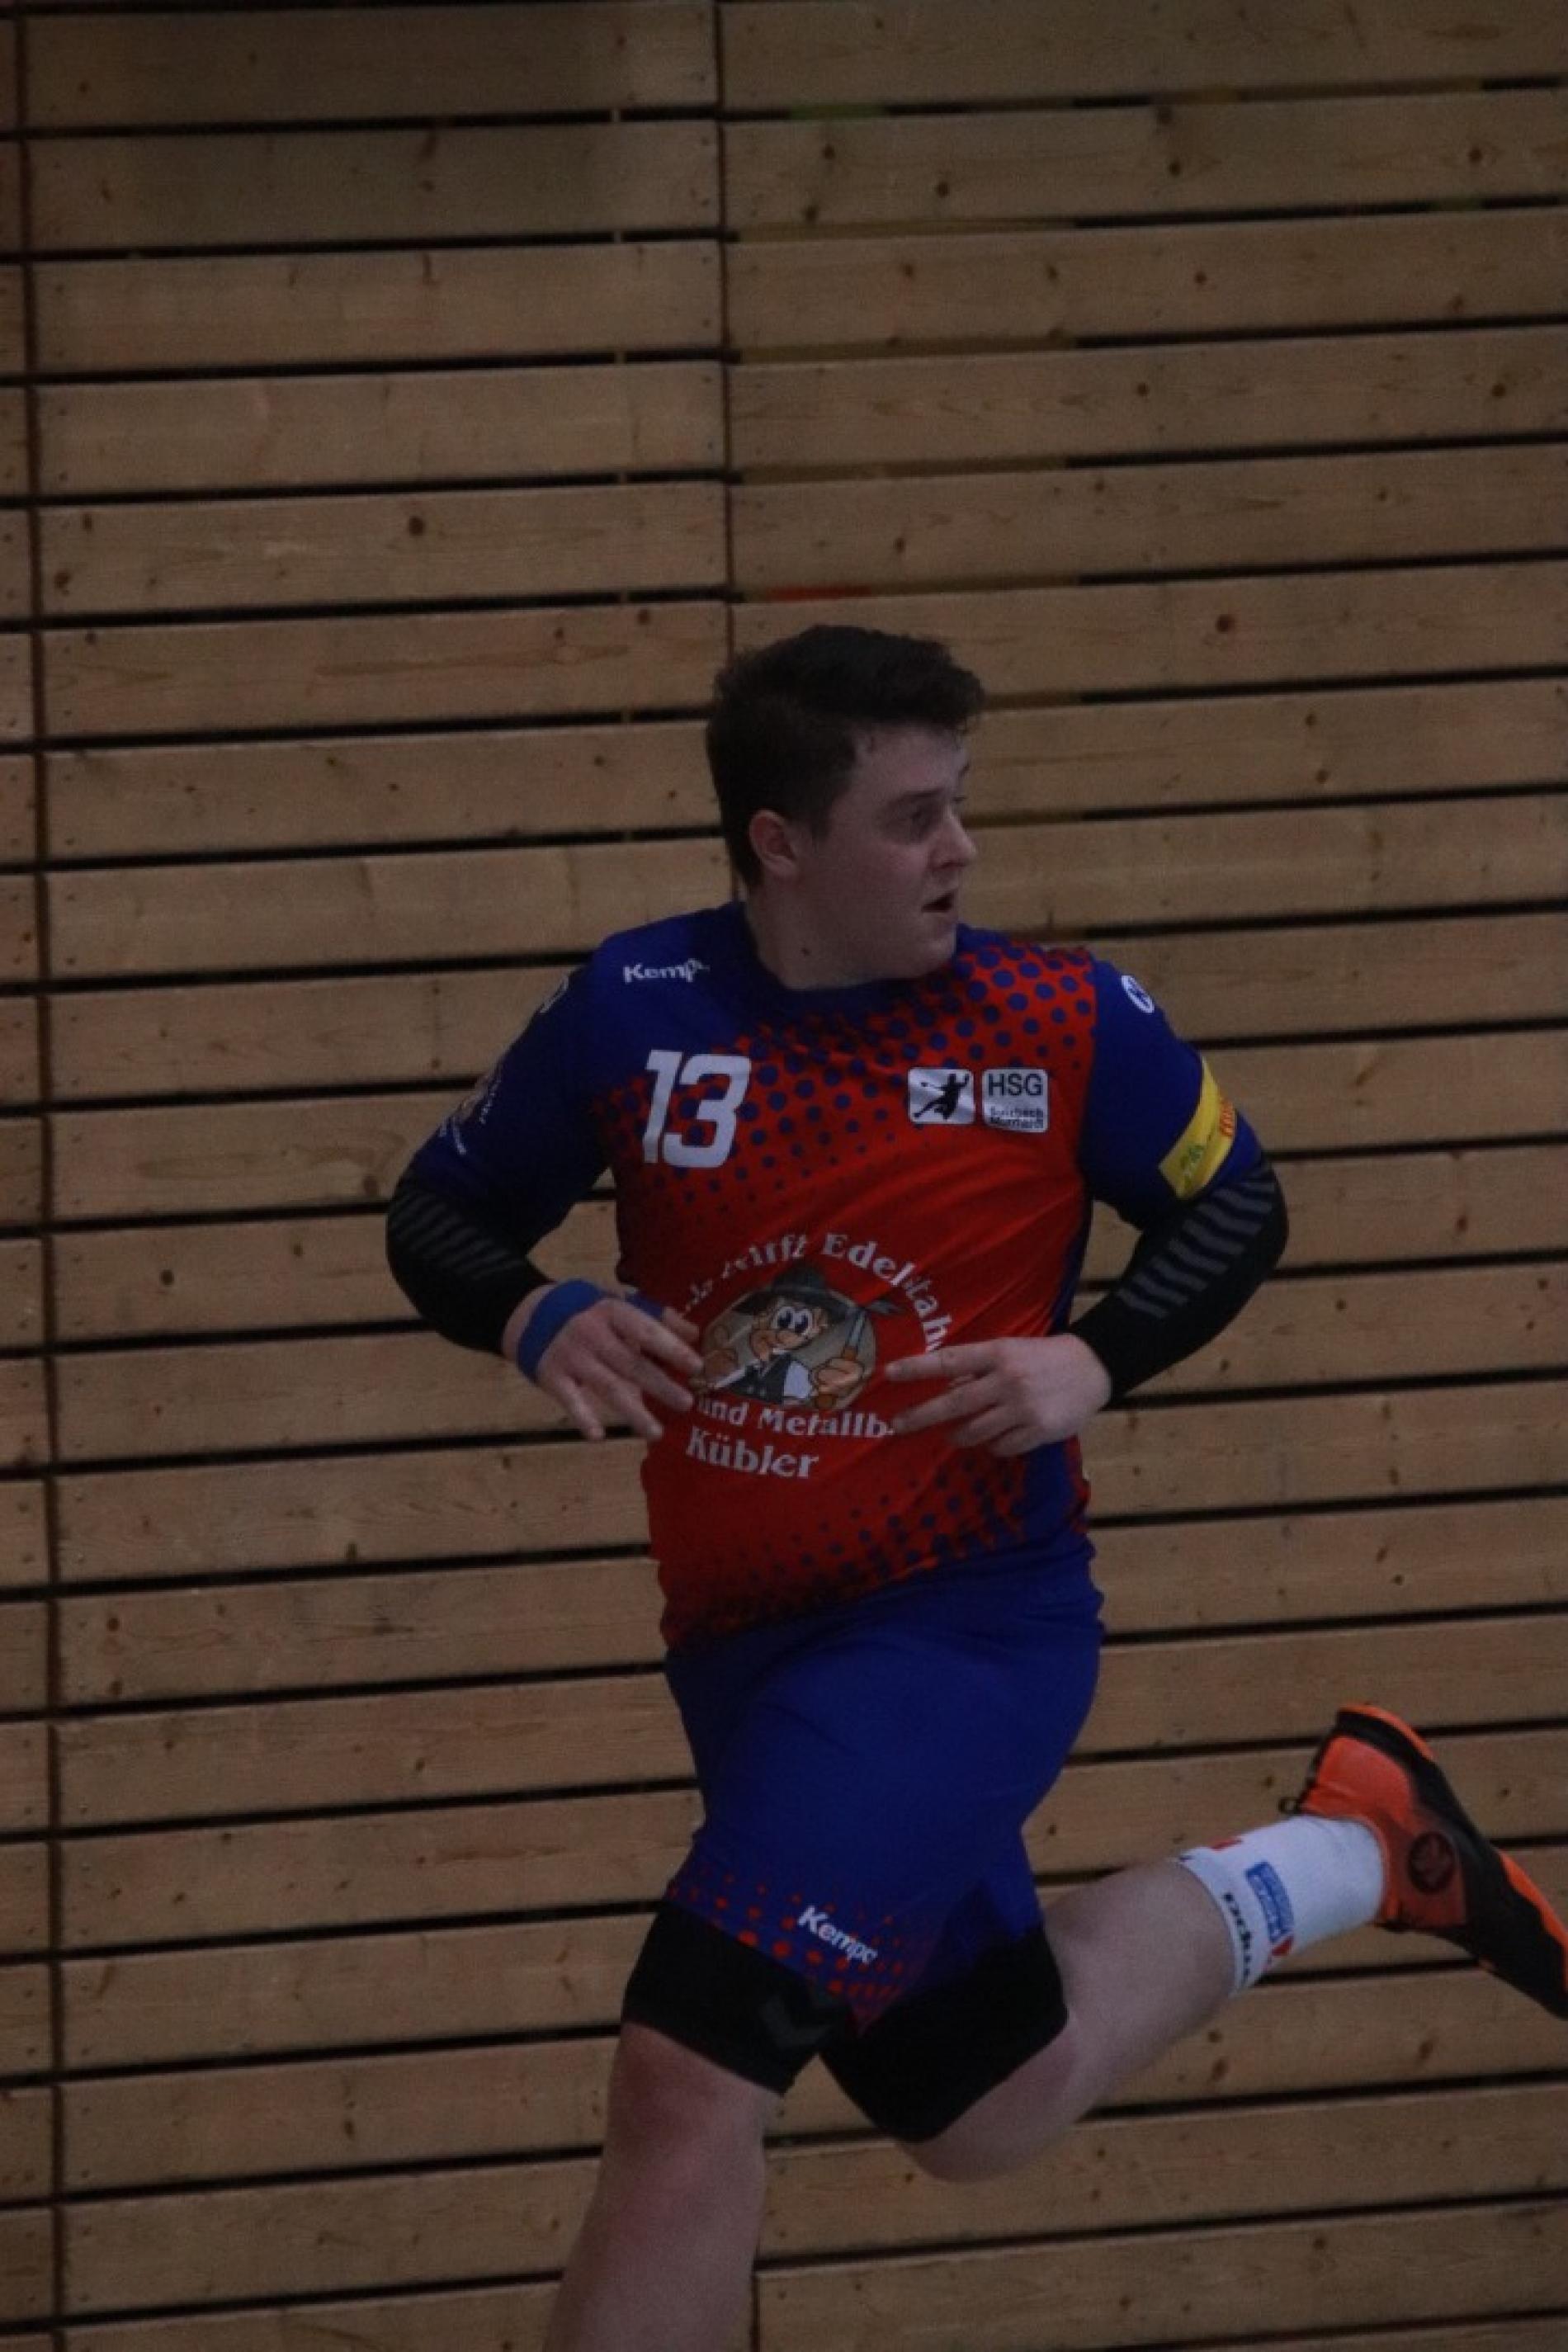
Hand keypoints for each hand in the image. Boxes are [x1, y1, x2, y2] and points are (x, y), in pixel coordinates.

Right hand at [507, 1287, 703, 1443]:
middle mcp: (592, 1333)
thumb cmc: (586, 1309)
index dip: (671, 1348)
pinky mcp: (551, 1376)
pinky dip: (583, 1418)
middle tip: (686, 1403)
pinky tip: (598, 1436)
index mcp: (612, 1311)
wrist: (528, 1313)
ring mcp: (571, 1356)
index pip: (646, 1330)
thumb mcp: (618, 1302)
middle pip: (631, 1363)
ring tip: (656, 1432)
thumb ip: (656, 1317)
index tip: (697, 1366)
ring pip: (607, 1387)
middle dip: (660, 1385)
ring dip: (632, 1411)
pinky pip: (570, 1400)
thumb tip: (694, 1334)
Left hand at [885, 1334, 1111, 1455]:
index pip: (949, 1361)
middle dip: (922, 1415)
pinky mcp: (1038, 1431)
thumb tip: (945, 1388)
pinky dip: (992, 1445)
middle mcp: (1007, 1380)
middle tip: (897, 1425)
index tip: (890, 1374)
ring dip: (958, 1436)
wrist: (1092, 1367)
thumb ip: (978, 1368)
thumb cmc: (1041, 1356)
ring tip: (952, 1435)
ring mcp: (1023, 1408)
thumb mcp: (1009, 1350)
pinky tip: (992, 1440)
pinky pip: (1002, 1447)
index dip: (918, 1368)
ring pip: (976, 1431)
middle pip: (955, 1403)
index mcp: (998, 1354)